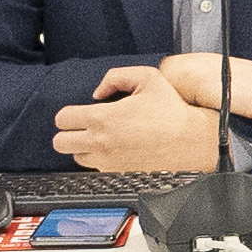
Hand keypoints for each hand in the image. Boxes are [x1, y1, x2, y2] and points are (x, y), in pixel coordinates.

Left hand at [55, 66, 224, 170]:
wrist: (192, 141)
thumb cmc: (173, 111)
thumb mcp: (148, 78)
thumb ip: (116, 77)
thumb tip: (98, 92)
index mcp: (104, 117)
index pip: (62, 119)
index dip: (68, 114)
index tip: (79, 113)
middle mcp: (101, 142)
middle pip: (60, 143)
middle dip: (68, 133)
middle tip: (83, 128)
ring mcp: (108, 161)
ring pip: (76, 158)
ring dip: (83, 148)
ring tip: (101, 139)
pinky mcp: (117, 174)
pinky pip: (95, 169)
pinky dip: (99, 161)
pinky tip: (115, 150)